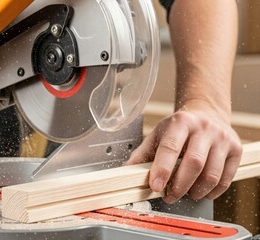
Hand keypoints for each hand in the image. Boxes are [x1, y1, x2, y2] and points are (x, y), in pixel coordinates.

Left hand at [127, 101, 241, 203]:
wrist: (207, 114)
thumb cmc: (179, 128)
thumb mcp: (158, 135)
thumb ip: (142, 154)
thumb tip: (125, 173)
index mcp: (180, 122)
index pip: (170, 148)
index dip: (162, 170)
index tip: (155, 187)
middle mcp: (203, 128)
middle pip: (193, 163)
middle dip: (179, 186)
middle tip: (169, 196)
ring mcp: (222, 138)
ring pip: (211, 174)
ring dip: (195, 191)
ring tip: (185, 194)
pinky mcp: (236, 150)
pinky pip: (225, 179)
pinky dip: (212, 192)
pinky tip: (201, 191)